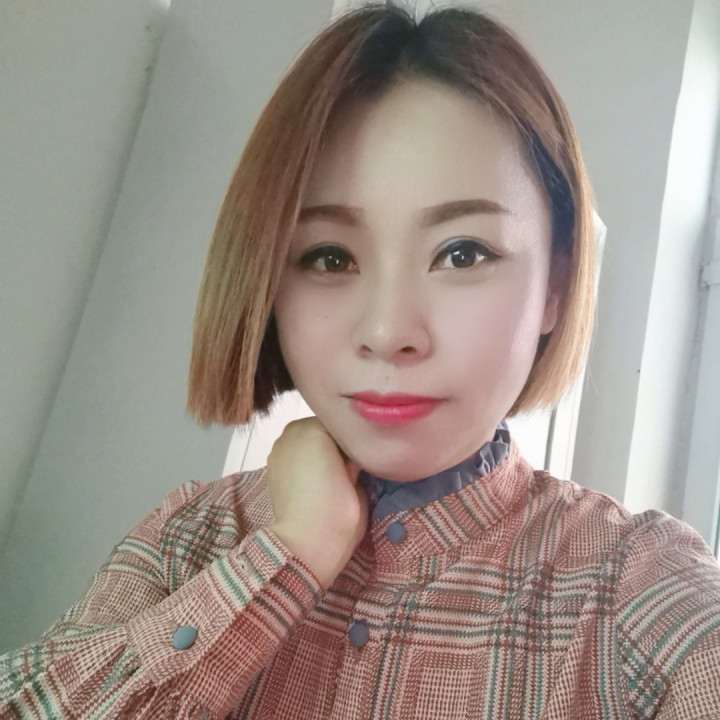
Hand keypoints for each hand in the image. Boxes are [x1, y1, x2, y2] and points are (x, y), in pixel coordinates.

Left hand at [266, 417, 368, 588]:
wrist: (309, 540)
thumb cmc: (340, 507)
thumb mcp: (359, 474)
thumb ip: (354, 456)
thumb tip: (351, 454)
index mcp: (317, 426)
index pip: (340, 423)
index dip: (351, 440)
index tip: (361, 456)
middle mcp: (293, 431)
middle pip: (320, 429)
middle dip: (331, 444)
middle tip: (347, 466)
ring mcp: (277, 449)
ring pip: (305, 442)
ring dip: (316, 454)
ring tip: (330, 476)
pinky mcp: (270, 468)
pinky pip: (292, 457)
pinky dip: (302, 465)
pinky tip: (313, 483)